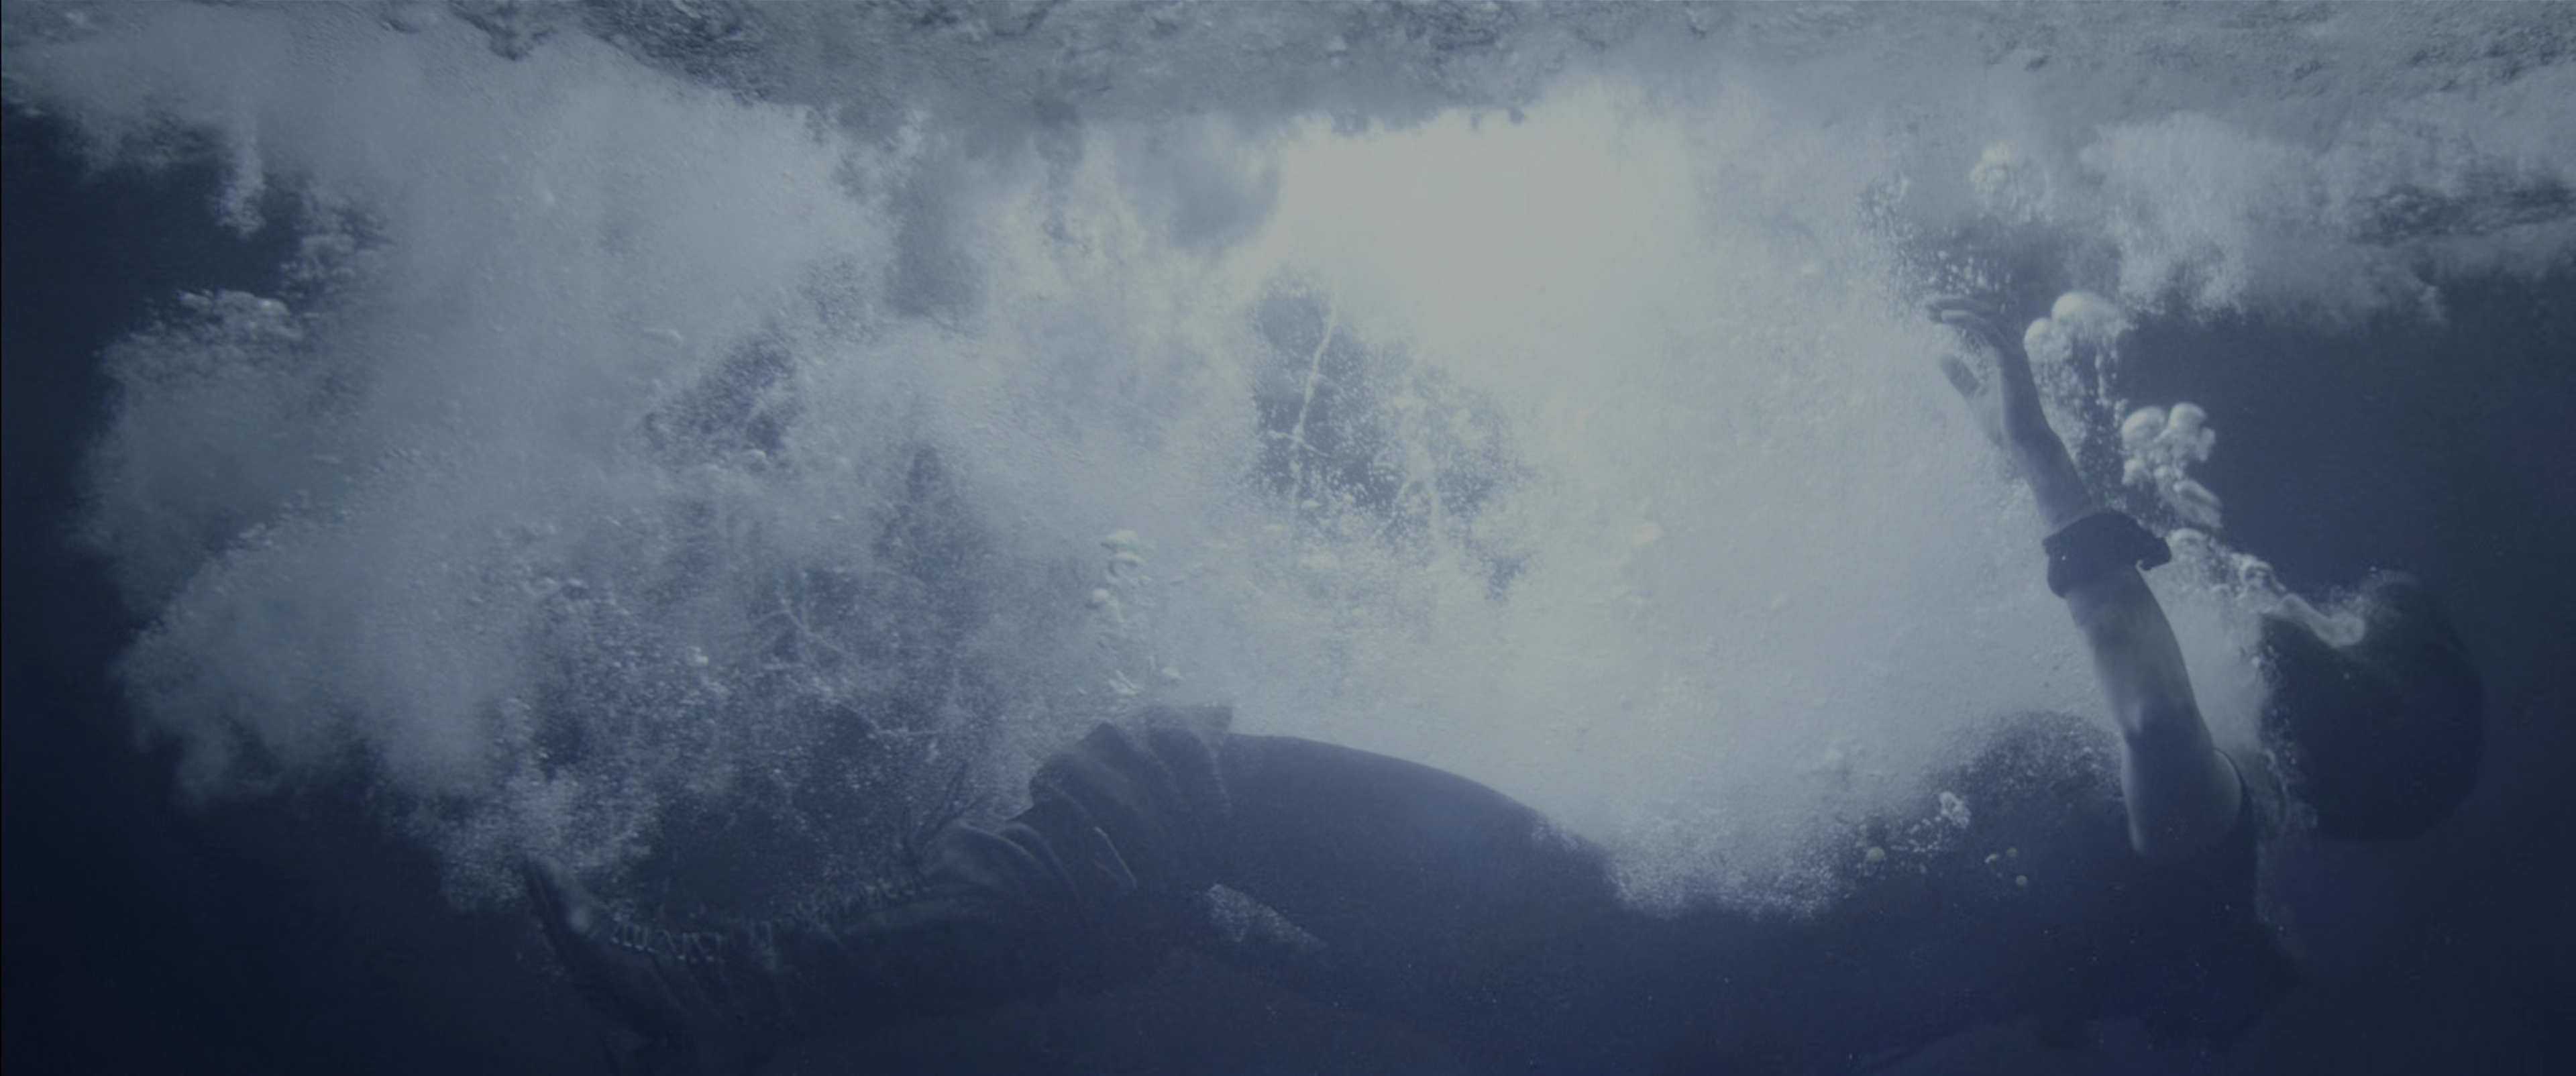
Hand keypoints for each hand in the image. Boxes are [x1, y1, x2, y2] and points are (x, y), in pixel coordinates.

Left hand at [1930, 298, 2096, 529]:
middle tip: (1926, 304)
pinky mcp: (2010, 360)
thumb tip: (1941, 356)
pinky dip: (1967, 319)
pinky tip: (1946, 318)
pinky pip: (1988, 330)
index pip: (1978, 323)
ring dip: (1957, 307)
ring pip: (1986, 316)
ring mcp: (2012, 353)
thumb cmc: (2005, 424)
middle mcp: (2009, 349)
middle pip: (1982, 313)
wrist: (2023, 444)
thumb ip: (1961, 376)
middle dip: (1953, 304)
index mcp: (2001, 355)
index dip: (1955, 314)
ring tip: (1931, 307)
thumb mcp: (1974, 397)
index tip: (1929, 312)